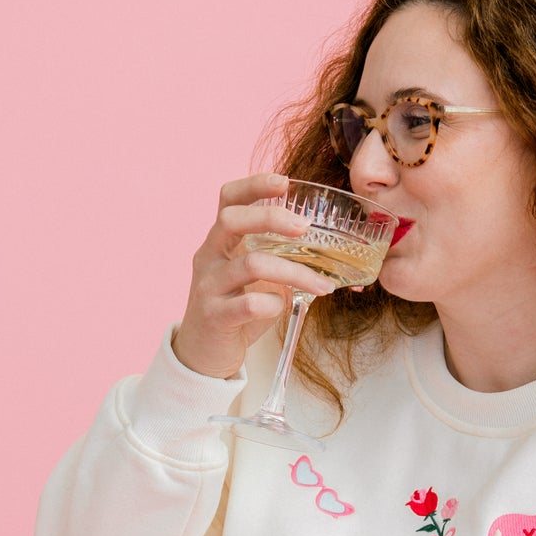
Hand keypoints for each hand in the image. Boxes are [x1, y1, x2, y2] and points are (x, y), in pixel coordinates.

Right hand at [171, 172, 335, 380]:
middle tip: (305, 228)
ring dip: (293, 271)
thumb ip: (278, 258)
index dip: (254, 184)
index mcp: (220, 241)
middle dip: (271, 218)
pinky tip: (282, 307)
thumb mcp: (254, 277)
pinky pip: (248, 304)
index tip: (285, 181)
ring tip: (322, 285)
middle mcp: (209, 256)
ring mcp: (208, 286)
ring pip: (250, 264)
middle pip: (231, 220)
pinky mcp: (214, 316)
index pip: (228, 199)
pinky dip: (273, 303)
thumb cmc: (237, 310)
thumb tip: (331, 252)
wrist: (204, 355)